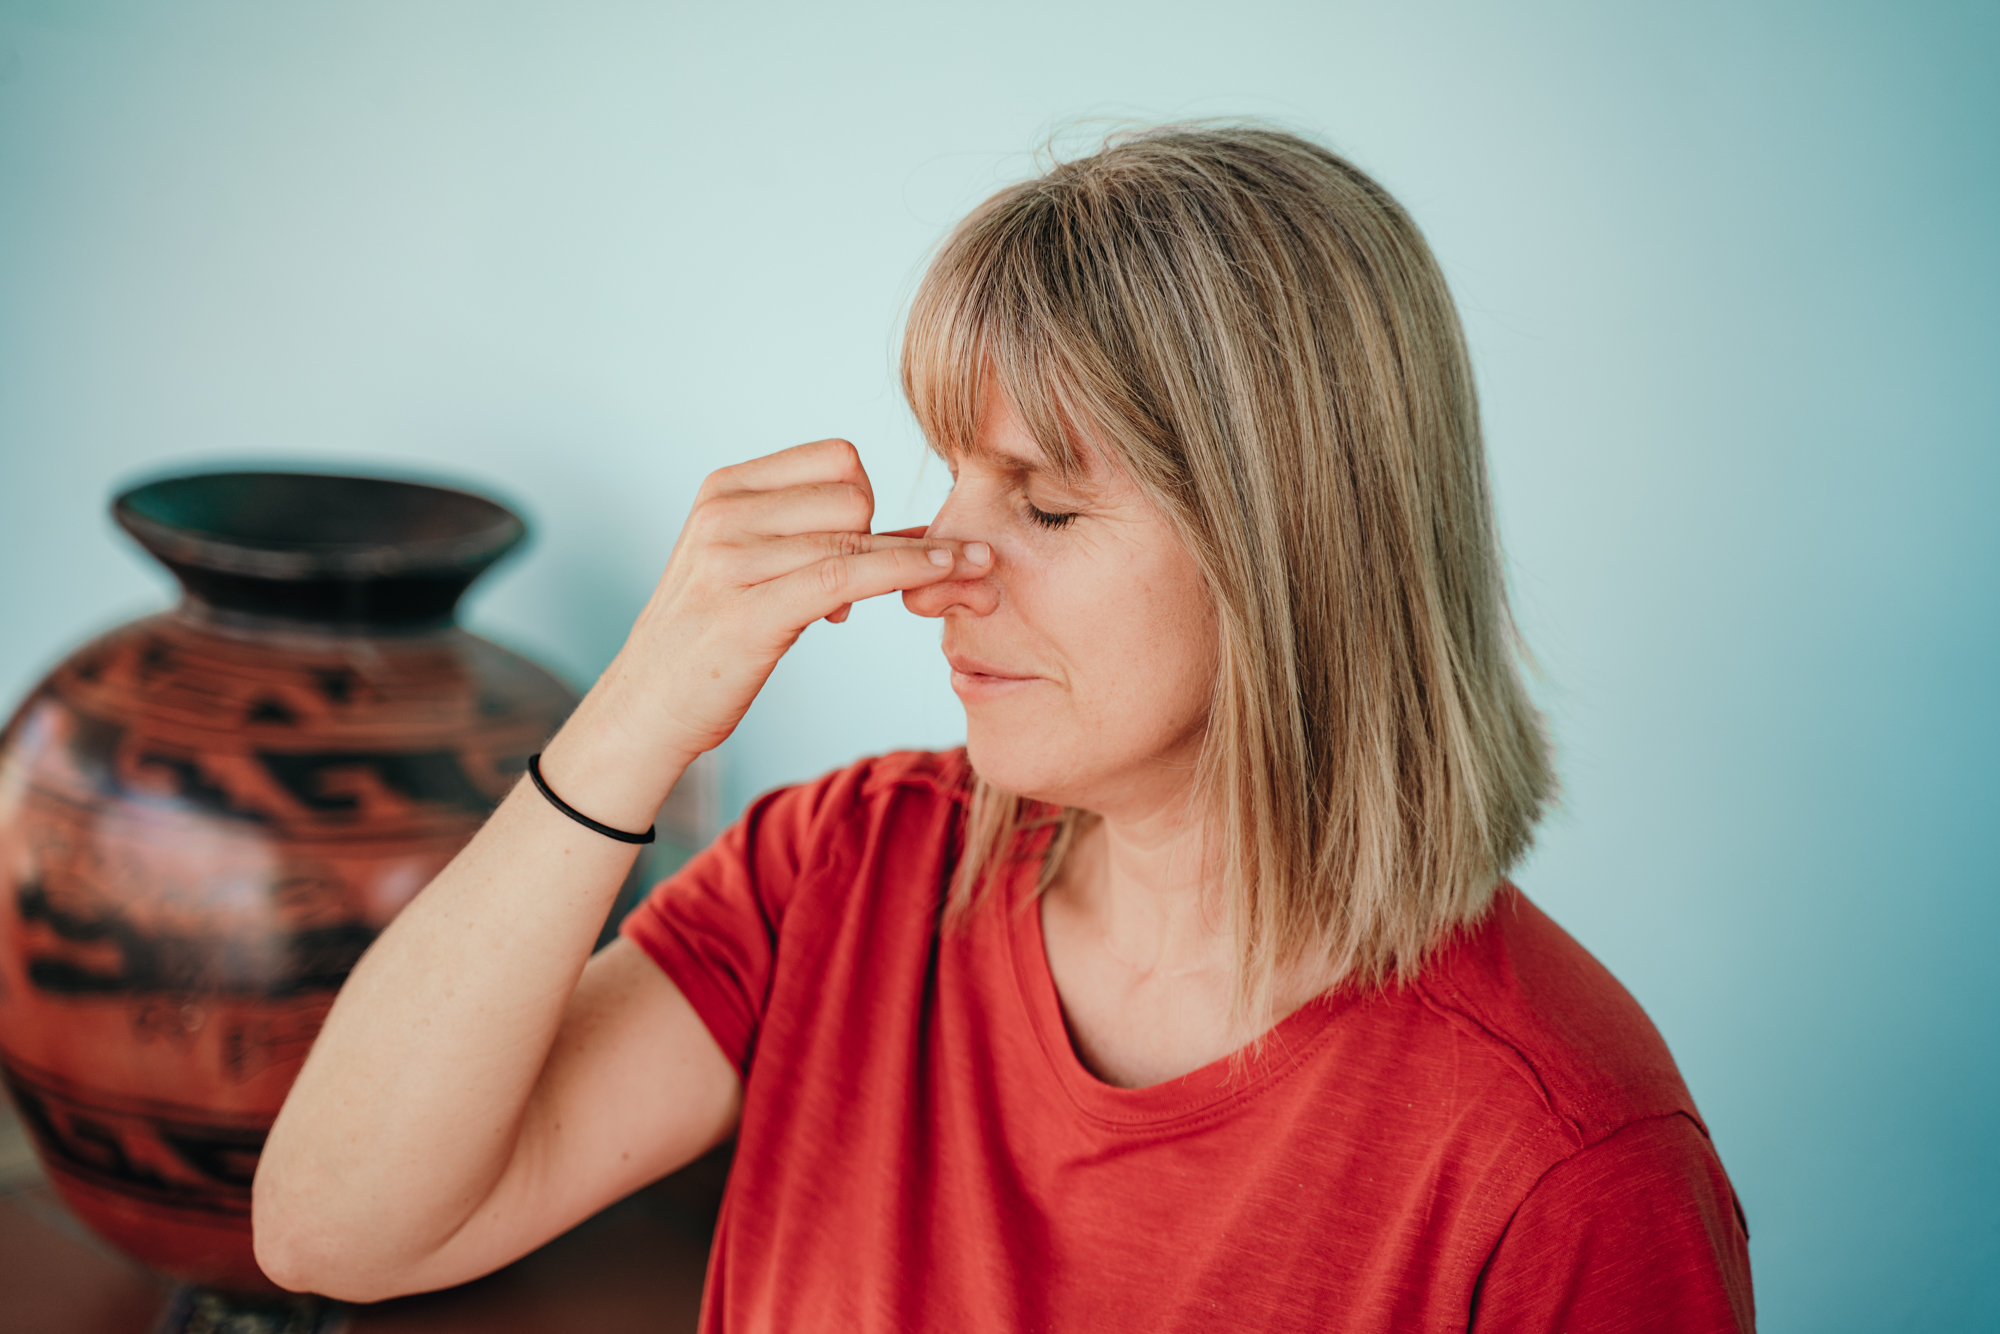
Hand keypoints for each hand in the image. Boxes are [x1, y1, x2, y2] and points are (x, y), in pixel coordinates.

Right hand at [576, 438, 987, 780]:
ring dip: (915, 561)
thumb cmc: (711, 640)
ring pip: (859, 534)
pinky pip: (851, 573)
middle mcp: (724, 513)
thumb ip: (819, 540)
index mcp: (724, 489)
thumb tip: (922, 535)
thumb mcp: (749, 567)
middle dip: (883, 536)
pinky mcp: (752, 611)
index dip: (868, 499)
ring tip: (925, 589)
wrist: (649, 707)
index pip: (837, 458)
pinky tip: (947, 573)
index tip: (862, 546)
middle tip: (870, 587)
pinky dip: (909, 570)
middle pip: (855, 493)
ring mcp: (732, 559)